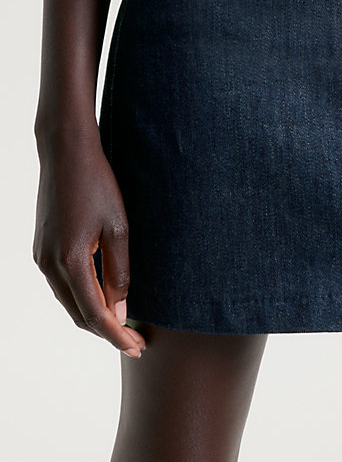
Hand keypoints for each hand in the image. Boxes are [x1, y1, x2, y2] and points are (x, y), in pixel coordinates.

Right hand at [33, 124, 145, 356]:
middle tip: (137, 340)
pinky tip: (104, 296)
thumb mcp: (118, 227)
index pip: (95, 314)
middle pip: (79, 315)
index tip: (138, 348)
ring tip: (124, 323)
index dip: (117, 336)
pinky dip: (83, 297)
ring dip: (94, 316)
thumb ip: (119, 272)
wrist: (65, 154)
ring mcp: (42, 257)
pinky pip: (63, 285)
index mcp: (70, 261)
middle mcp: (49, 265)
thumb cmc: (97, 184)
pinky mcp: (43, 249)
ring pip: (70, 302)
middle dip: (107, 331)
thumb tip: (121, 311)